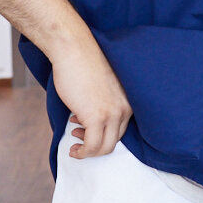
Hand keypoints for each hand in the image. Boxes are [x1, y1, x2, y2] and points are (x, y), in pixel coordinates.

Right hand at [50, 44, 131, 159]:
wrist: (75, 51)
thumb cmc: (83, 65)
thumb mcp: (101, 89)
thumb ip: (102, 105)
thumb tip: (88, 121)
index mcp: (129, 101)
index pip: (121, 130)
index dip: (103, 135)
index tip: (86, 131)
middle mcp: (125, 109)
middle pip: (114, 141)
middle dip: (95, 145)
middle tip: (79, 137)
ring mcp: (113, 114)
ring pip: (104, 148)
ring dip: (88, 151)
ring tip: (75, 143)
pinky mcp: (97, 117)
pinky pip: (92, 146)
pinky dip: (82, 152)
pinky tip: (73, 146)